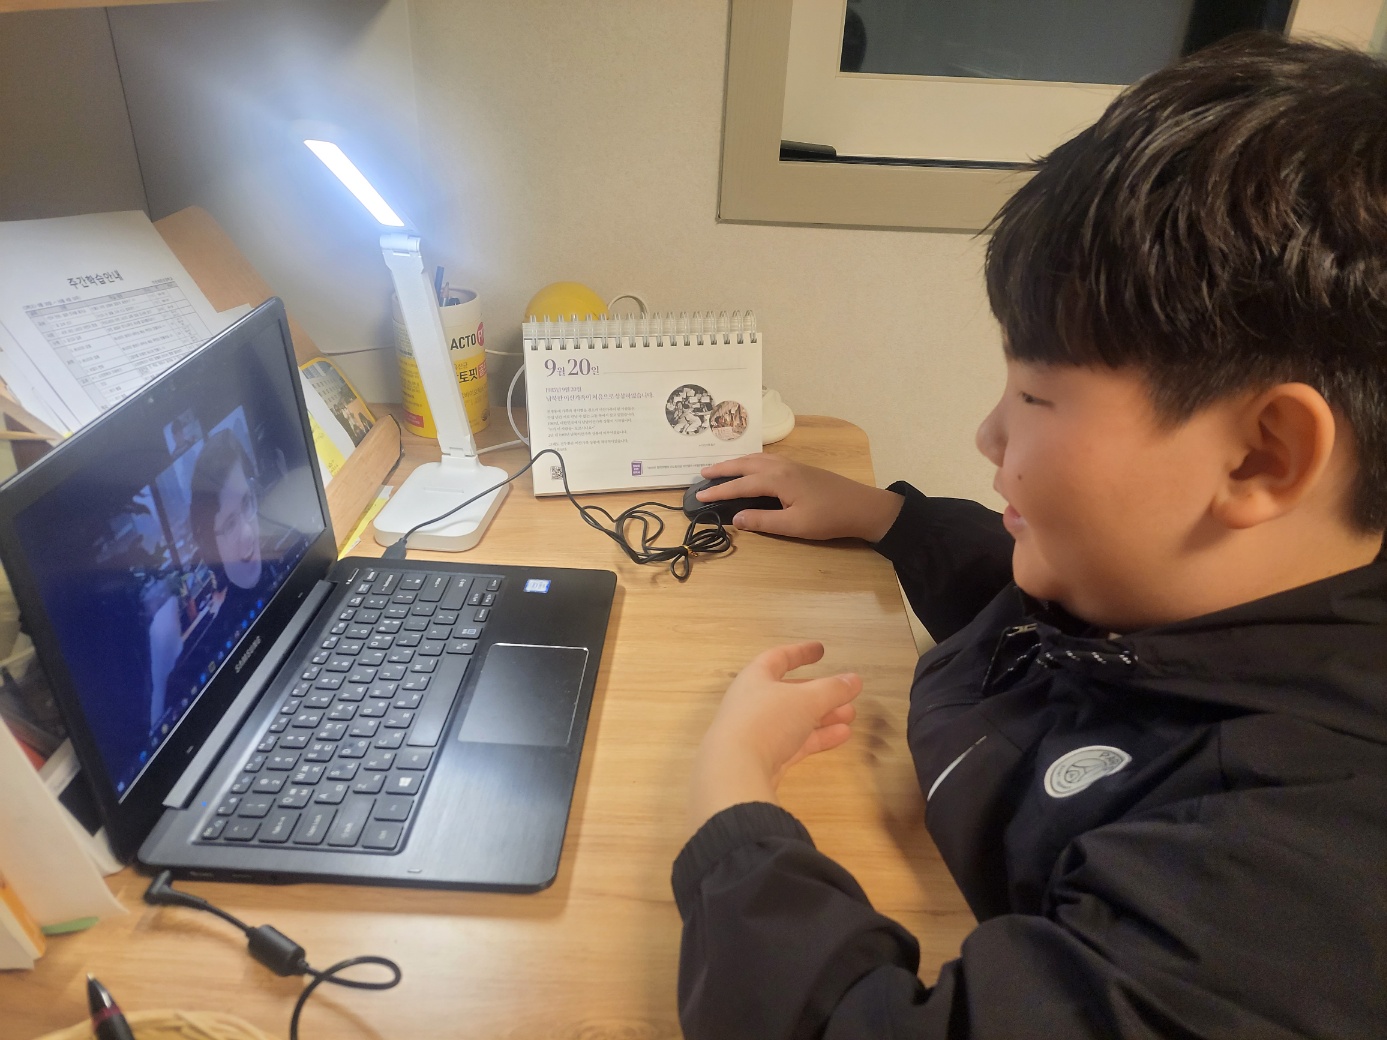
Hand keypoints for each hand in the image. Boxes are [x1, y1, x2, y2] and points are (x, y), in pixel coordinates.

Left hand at [688, 641, 861, 834]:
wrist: (736, 770)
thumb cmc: (767, 721)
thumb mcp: (806, 699)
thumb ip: (833, 689)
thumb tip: (854, 680)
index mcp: (755, 679)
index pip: (778, 658)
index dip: (800, 652)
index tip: (820, 650)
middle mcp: (753, 703)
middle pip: (790, 692)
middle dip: (819, 693)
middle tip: (845, 693)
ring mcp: (758, 732)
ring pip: (795, 719)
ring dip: (823, 716)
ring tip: (850, 716)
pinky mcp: (764, 758)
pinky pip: (795, 742)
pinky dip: (817, 737)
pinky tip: (842, 736)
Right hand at [697, 454, 903, 541]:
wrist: (861, 506)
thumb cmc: (829, 518)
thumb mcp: (794, 526)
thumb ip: (763, 521)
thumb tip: (736, 519)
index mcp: (778, 479)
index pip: (740, 484)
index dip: (718, 491)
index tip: (698, 495)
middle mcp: (781, 466)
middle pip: (745, 464)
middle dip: (722, 468)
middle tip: (702, 474)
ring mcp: (791, 464)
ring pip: (756, 458)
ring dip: (736, 462)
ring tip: (720, 468)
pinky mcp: (799, 467)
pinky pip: (766, 458)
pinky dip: (751, 461)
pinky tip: (750, 466)